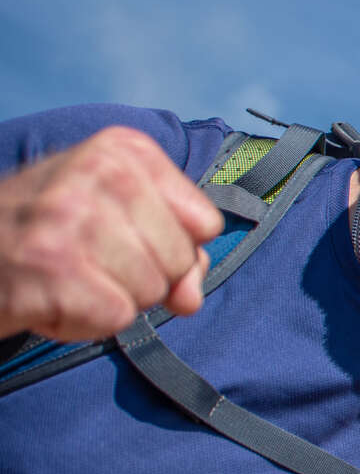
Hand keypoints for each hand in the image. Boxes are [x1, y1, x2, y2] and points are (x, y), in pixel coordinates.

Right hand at [0, 127, 222, 342]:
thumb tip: (190, 298)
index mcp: (122, 150)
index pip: (204, 223)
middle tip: (85, 263)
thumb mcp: (111, 218)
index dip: (171, 249)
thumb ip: (172, 249)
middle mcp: (99, 172)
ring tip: (65, 279)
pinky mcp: (51, 268)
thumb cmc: (41, 235)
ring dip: (109, 301)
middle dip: (141, 278)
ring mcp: (71, 218)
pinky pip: (116, 317)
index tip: (122, 239)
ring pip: (150, 291)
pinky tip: (50, 301)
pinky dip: (85, 324)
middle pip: (180, 260)